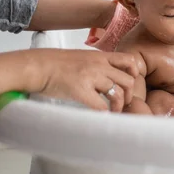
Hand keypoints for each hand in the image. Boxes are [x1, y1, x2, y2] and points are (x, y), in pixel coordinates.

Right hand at [27, 49, 141, 111]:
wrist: (38, 66)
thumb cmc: (57, 64)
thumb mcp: (82, 57)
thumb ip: (97, 64)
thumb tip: (108, 77)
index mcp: (101, 56)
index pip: (129, 60)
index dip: (134, 73)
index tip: (130, 83)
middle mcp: (99, 65)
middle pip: (128, 80)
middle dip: (129, 95)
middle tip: (123, 103)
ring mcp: (91, 77)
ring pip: (117, 93)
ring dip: (118, 106)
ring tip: (113, 111)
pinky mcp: (80, 90)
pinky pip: (100, 105)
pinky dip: (104, 113)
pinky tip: (101, 116)